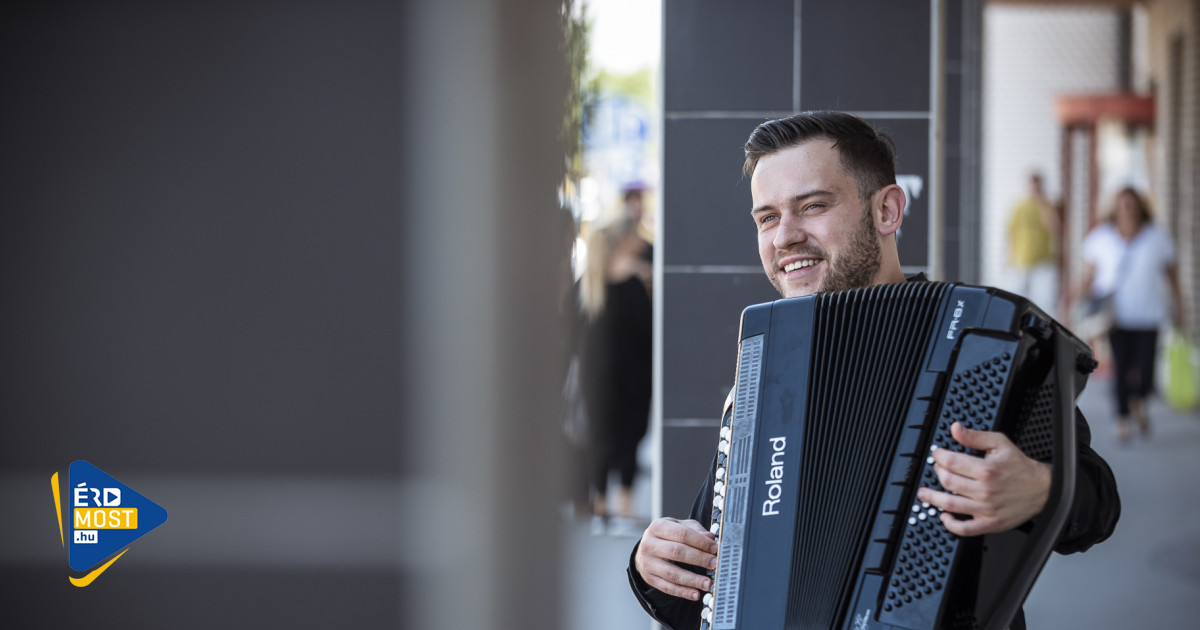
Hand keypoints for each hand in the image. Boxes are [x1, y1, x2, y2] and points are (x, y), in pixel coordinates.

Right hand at [633, 517, 717, 601]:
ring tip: (708, 583)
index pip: (682, 534)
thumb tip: (710, 538)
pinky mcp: (649, 578)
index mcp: (658, 527)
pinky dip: (683, 592)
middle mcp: (649, 544)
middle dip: (699, 559)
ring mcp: (647, 563)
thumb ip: (695, 530)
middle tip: (714, 564)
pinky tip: (695, 594)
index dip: (700, 542)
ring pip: (672, 573)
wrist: (647, 548)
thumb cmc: (666, 536)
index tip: (714, 548)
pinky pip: (667, 587)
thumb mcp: (678, 526)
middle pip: (677, 552)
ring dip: (692, 580)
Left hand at [916, 422, 1050, 536]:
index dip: (938, 456)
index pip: (950, 462)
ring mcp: (987, 509)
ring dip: (933, 499)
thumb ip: (975, 437)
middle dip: (937, 473)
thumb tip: (955, 429)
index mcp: (986, 470)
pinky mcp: (990, 524)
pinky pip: (965, 529)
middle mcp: (985, 490)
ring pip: (951, 505)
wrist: (1042, 489)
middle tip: (937, 469)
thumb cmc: (1020, 466)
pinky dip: (951, 524)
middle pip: (948, 482)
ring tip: (924, 494)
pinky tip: (944, 516)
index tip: (937, 454)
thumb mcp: (1000, 443)